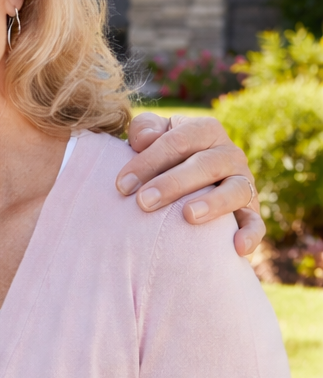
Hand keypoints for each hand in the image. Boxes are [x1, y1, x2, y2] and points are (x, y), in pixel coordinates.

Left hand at [119, 114, 264, 257]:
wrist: (188, 179)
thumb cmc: (163, 156)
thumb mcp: (151, 135)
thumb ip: (144, 129)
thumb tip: (144, 139)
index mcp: (205, 130)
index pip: (178, 141)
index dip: (149, 161)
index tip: (122, 185)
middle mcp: (229, 154)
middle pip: (205, 165)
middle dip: (173, 183)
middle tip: (144, 202)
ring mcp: (243, 182)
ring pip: (235, 190)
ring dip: (214, 203)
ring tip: (189, 216)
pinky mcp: (250, 211)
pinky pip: (255, 222)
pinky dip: (250, 234)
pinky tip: (237, 248)